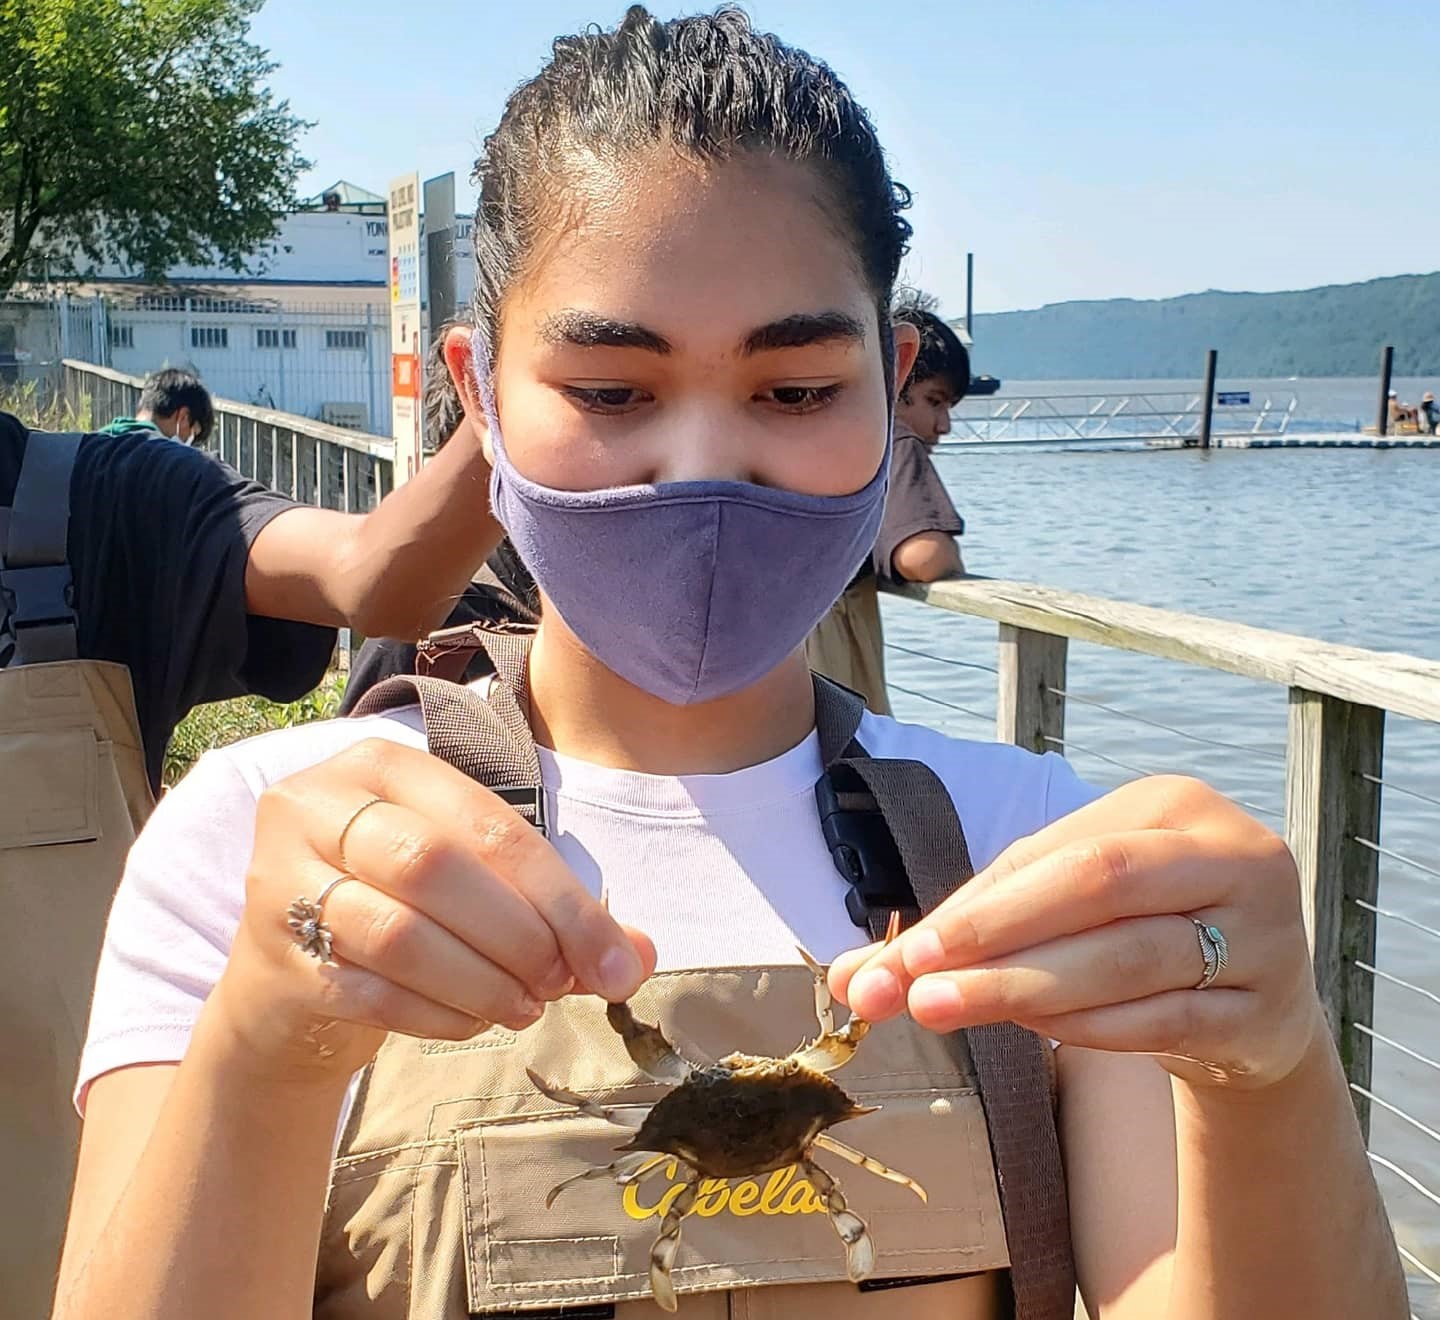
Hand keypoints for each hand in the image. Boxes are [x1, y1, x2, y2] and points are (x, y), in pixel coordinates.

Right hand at [210, 738, 654, 1085]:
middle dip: (518, 933)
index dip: (560, 896)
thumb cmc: (401, 908)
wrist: (290, 980)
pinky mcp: (273, 959)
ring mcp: (283, 880)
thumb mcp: (476, 888)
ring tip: (524, 1007)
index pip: (487, 824)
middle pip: (434, 864)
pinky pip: (371, 992)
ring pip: (399, 932)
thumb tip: (638, 956)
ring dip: (482, 980)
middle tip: (560, 983)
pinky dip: (439, 1014)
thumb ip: (556, 913)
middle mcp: (318, 806)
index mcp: (381, 765)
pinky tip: (474, 1021)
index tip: (612, 959)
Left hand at [830, 776, 1322, 1090]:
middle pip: (1098, 883)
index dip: (972, 905)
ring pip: (1132, 955)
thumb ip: (967, 934)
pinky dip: (1092, 1028)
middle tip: (914, 985)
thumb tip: (853, 979)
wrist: (1254, 1008)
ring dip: (1028, 987)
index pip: (1053, 853)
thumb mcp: (1060, 915)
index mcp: (1171, 803)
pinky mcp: (1271, 1010)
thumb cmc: (1134, 935)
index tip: (898, 957)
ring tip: (948, 1009)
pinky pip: (1167, 1018)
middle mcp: (1229, 852)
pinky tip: (1034, 1036)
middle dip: (995, 935)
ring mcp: (1266, 931)